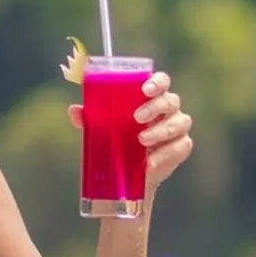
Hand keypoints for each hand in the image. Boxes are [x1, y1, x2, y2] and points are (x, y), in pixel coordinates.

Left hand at [67, 71, 193, 187]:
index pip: (161, 81)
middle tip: (137, 117)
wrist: (130, 174)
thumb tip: (74, 111)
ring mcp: (178, 128)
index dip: (157, 82)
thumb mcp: (102, 130)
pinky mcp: (181, 148)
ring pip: (179, 122)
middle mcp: (169, 110)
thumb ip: (91, 119)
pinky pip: (181, 146)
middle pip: (171, 100)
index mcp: (153, 97)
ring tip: (141, 140)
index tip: (144, 89)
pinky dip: (165, 154)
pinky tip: (150, 162)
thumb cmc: (118, 142)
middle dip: (155, 107)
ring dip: (161, 130)